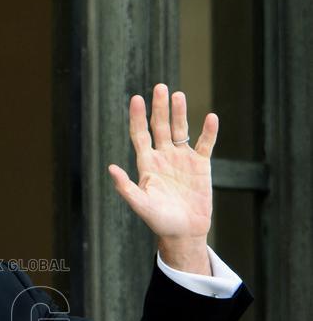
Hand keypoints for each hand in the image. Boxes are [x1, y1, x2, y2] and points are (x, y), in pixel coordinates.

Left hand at [108, 84, 215, 273]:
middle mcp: (164, 157)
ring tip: (178, 95)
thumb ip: (126, 187)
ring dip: (180, 113)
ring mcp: (182, 159)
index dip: (138, 117)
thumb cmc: (160, 221)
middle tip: (160, 87)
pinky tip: (211, 118)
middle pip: (160, 127)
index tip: (137, 98)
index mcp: (147, 164)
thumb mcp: (141, 205)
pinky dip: (208, 132)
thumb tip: (110, 168)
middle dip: (159, 108)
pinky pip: (205, 144)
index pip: (140, 135)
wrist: (184, 232)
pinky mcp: (201, 165)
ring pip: (181, 130)